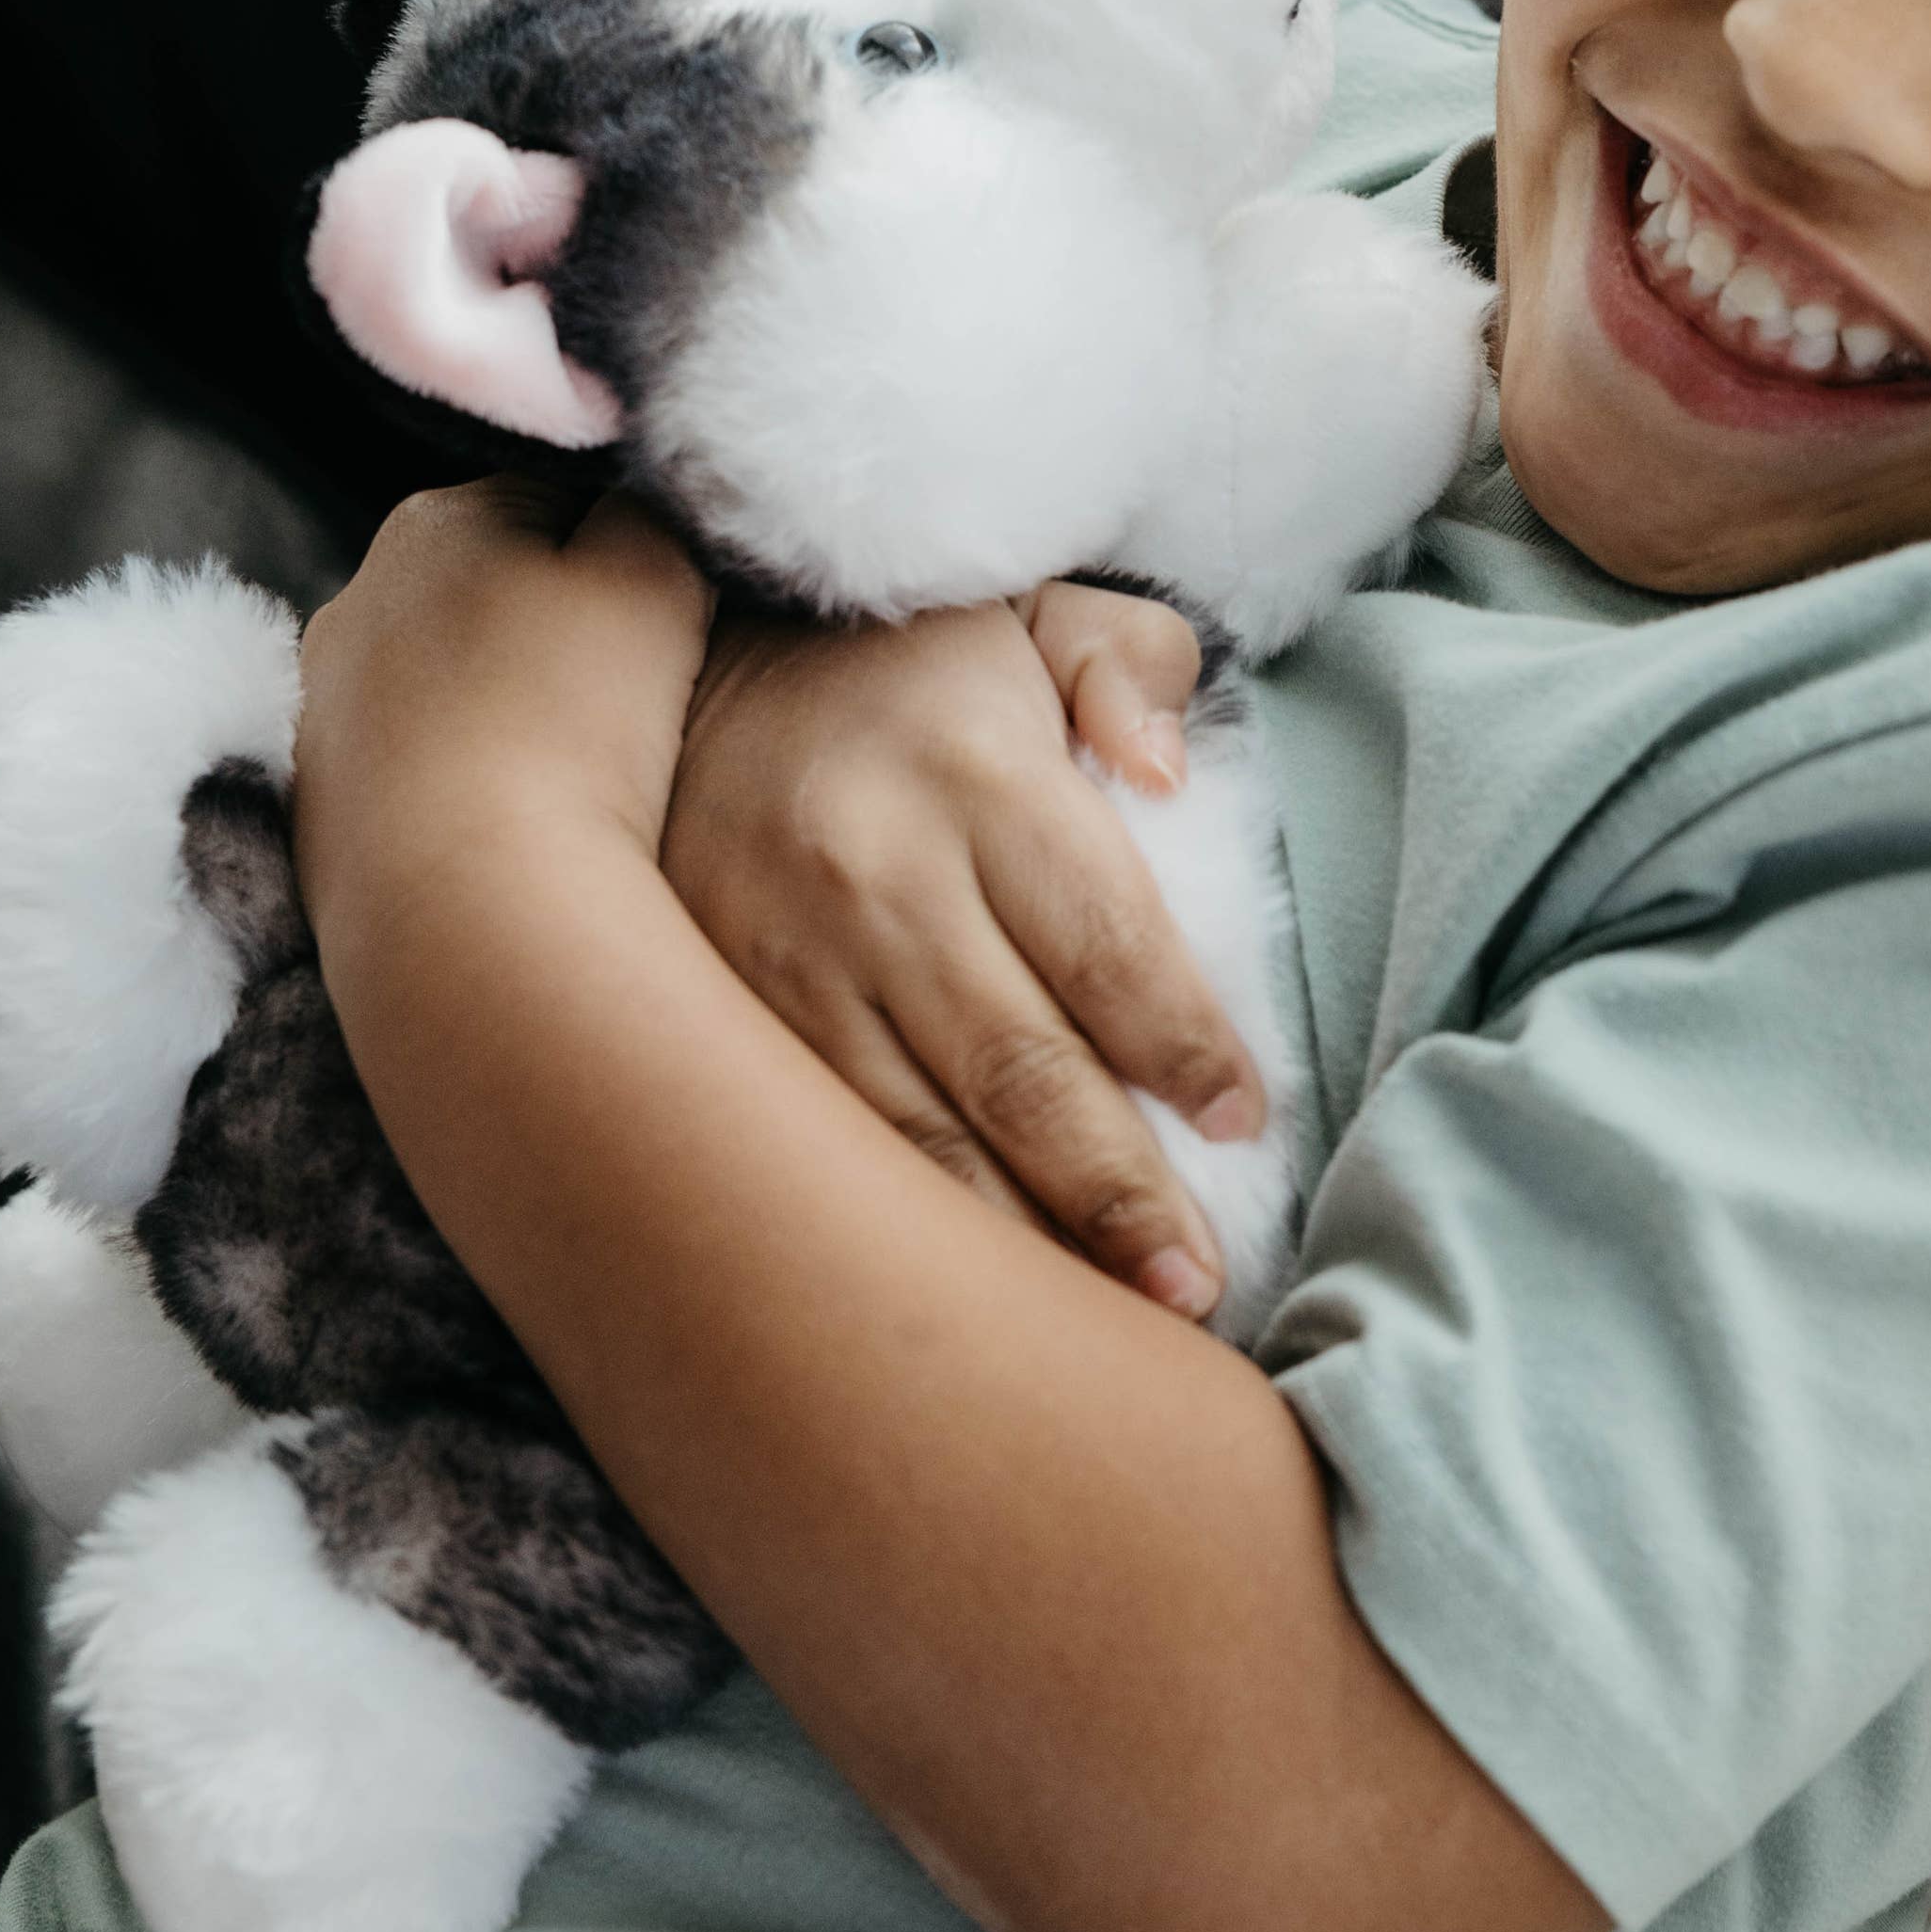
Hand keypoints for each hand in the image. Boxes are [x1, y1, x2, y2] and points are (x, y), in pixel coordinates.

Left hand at [293, 477, 710, 937]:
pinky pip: (416, 777)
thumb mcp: (658, 574)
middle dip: (560, 637)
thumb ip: (656, 510)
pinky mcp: (315, 813)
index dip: (631, 563)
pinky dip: (467, 790)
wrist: (468, 912)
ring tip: (577, 781)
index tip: (671, 632)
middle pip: (497, 597)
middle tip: (633, 708)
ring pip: (453, 690)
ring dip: (511, 716)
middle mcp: (353, 602)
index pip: (559, 506)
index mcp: (432, 521)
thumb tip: (639, 510)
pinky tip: (517, 829)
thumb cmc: (573, 726)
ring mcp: (320, 714)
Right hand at [661, 584, 1264, 1315]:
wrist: (686, 650)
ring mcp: (780, 955)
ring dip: (1015, 1241)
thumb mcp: (1035, 610)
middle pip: (1019, 1065)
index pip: (1106, 941)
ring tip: (1111, 1321)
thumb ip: (1131, 668)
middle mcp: (878, 874)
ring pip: (911, 1133)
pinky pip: (817, 1141)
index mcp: (976, 774)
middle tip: (1196, 1284)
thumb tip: (1172, 772)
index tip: (1244, 1118)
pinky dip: (895, 1221)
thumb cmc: (910, 658)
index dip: (1183, 1044)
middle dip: (1115, 1191)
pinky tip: (959, 1288)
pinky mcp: (712, 1008)